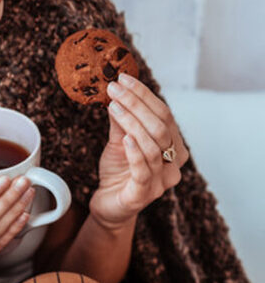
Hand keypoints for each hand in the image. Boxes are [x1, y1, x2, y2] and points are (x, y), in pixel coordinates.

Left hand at [89, 72, 189, 229]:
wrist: (109, 204)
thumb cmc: (119, 170)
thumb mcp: (118, 140)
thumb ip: (121, 120)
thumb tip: (117, 91)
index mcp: (173, 147)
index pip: (164, 115)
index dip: (145, 95)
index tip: (123, 78)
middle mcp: (173, 164)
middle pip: (161, 128)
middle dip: (137, 104)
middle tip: (114, 88)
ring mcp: (160, 181)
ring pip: (154, 147)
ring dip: (133, 123)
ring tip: (114, 106)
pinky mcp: (142, 195)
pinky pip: (143, 171)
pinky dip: (135, 153)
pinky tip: (125, 138)